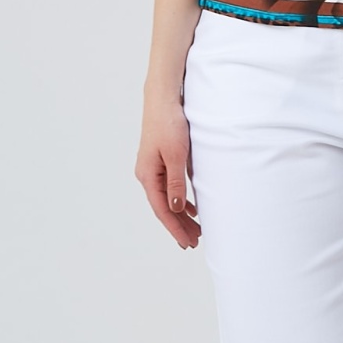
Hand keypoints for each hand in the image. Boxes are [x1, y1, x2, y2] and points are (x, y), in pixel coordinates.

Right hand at [135, 90, 200, 249]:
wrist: (162, 100)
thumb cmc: (169, 124)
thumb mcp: (176, 155)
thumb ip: (176, 183)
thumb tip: (177, 208)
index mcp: (148, 175)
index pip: (162, 209)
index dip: (175, 228)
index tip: (187, 242)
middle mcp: (147, 175)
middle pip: (164, 207)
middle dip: (179, 226)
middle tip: (195, 242)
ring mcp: (152, 168)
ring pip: (167, 199)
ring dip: (181, 215)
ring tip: (196, 230)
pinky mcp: (160, 162)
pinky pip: (169, 188)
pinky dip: (180, 201)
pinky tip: (191, 209)